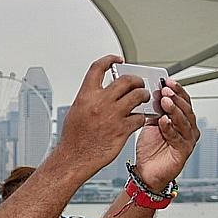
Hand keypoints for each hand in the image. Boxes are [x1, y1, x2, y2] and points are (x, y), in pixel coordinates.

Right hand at [50, 56, 151, 180]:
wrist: (74, 158)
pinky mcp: (122, 129)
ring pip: (138, 96)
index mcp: (86, 96)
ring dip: (143, 96)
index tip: (118, 59)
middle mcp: (100, 102)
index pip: (98, 68)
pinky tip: (138, 119)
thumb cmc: (74, 139)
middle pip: (126, 80)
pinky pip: (140, 117)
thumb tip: (102, 91)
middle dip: (136, 80)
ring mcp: (113, 115)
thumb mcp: (77, 111)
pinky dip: (141, 117)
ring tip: (143, 99)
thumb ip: (90, 98)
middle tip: (138, 84)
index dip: (110, 59)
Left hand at [133, 79, 199, 190]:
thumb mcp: (150, 124)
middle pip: (186, 108)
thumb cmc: (150, 149)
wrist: (147, 171)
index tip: (167, 80)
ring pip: (184, 121)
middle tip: (166, 89)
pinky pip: (178, 137)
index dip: (176, 90)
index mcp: (181, 119)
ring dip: (174, 110)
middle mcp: (188, 128)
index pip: (182, 100)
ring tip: (165, 101)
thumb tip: (150, 94)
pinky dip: (170, 128)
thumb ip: (153, 111)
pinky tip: (163, 121)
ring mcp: (188, 139)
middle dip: (175, 97)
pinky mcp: (184, 151)